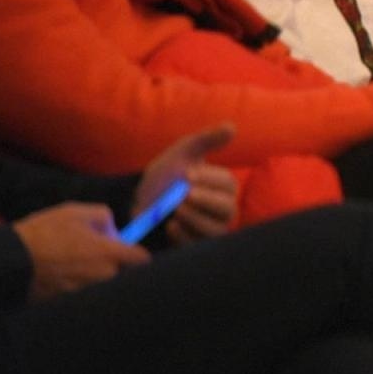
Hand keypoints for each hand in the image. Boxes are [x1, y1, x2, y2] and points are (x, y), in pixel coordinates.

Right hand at [13, 203, 148, 301]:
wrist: (13, 260)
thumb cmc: (44, 233)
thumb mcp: (76, 212)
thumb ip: (104, 218)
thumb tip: (114, 232)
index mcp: (109, 254)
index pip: (142, 260)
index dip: (137, 254)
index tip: (128, 251)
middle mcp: (104, 276)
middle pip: (125, 274)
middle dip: (117, 266)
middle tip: (96, 258)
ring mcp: (89, 292)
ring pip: (105, 285)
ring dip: (98, 277)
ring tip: (77, 266)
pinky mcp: (74, 302)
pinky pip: (87, 294)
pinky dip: (82, 287)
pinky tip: (67, 276)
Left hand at [137, 123, 238, 244]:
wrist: (141, 200)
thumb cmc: (167, 175)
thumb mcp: (184, 152)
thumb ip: (207, 139)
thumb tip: (232, 127)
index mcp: (224, 187)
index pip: (227, 184)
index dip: (209, 178)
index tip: (187, 174)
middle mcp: (223, 210)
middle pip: (227, 209)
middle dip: (205, 200)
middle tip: (183, 194)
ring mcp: (211, 229)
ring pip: (214, 229)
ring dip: (195, 218)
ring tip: (175, 209)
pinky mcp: (195, 246)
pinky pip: (196, 245)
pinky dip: (183, 235)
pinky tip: (170, 225)